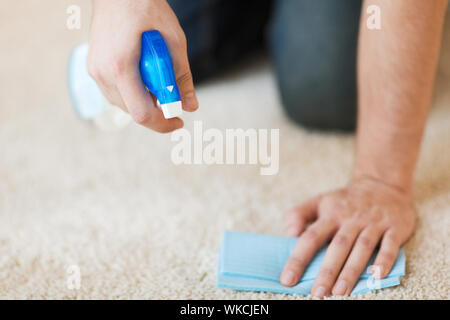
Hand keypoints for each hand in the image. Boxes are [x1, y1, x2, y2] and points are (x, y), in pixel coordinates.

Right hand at [88, 0, 197, 132]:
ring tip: (158, 77)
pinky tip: (144, 75)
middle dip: (156, 111)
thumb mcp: (173, 40)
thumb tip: (190, 105)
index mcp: (120, 67)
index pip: (141, 113)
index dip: (162, 123)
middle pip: (133, 112)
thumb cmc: (144, 6)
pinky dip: (133, 92)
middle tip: (173, 95)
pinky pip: (116, 93)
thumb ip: (182, 76)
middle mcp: (102, 73)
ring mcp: (95, 71)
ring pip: (124, 104)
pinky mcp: (94, 68)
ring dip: (145, 101)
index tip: (178, 121)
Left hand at [280, 176, 415, 296]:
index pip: (311, 237)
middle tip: (317, 293)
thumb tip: (289, 232)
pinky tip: (378, 275)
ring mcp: (373, 223)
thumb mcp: (319, 201)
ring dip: (352, 271)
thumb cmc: (345, 200)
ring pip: (362, 248)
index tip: (288, 279)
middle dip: (327, 272)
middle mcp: (351, 219)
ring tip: (340, 292)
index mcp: (330, 215)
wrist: (382, 184)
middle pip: (337, 247)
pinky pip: (390, 245)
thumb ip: (299, 214)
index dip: (298, 259)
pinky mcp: (394, 227)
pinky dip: (384, 259)